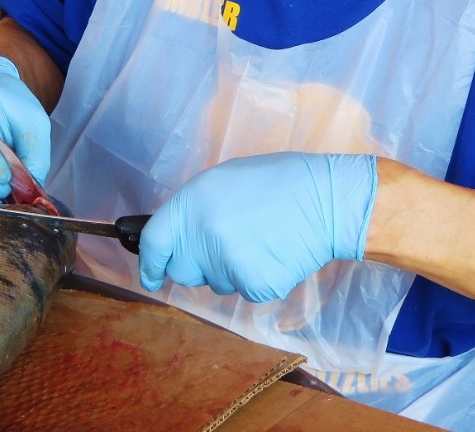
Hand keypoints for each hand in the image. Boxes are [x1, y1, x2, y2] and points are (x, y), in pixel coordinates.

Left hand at [138, 152, 377, 301]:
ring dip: (230, 271)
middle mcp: (203, 235)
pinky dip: (257, 279)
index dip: (150, 263)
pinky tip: (274, 255)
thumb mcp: (222, 182)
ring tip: (259, 240)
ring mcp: (227, 263)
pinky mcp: (254, 285)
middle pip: (184, 271)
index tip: (152, 276)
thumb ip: (195, 211)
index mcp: (192, 203)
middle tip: (227, 246)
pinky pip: (245, 292)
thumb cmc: (276, 183)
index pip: (155, 242)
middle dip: (197, 266)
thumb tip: (179, 238)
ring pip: (217, 283)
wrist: (325, 199)